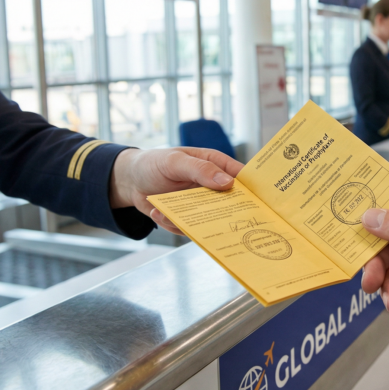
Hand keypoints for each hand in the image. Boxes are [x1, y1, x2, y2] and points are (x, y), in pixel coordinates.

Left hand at [109, 147, 243, 234]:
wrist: (129, 180)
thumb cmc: (153, 163)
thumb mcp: (176, 162)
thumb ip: (201, 170)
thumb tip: (228, 182)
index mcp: (215, 165)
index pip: (240, 176)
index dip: (252, 189)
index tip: (259, 203)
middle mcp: (211, 186)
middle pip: (230, 203)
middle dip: (224, 214)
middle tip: (214, 219)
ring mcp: (199, 203)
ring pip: (209, 220)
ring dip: (191, 221)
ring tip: (169, 213)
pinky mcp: (187, 217)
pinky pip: (188, 228)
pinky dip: (173, 224)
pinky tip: (159, 212)